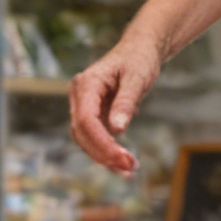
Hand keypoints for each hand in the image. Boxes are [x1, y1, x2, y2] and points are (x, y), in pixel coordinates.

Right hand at [69, 32, 162, 174]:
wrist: (140, 49)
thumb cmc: (139, 58)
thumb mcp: (137, 77)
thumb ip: (126, 101)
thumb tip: (117, 129)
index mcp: (86, 83)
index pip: (85, 120)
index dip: (102, 142)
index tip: (122, 159)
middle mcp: (80, 95)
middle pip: (82, 132)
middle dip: (104, 153)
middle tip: (130, 168)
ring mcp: (84, 105)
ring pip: (86, 138)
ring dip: (105, 157)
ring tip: (129, 170)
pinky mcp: (93, 114)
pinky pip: (95, 137)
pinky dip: (108, 151)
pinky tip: (124, 165)